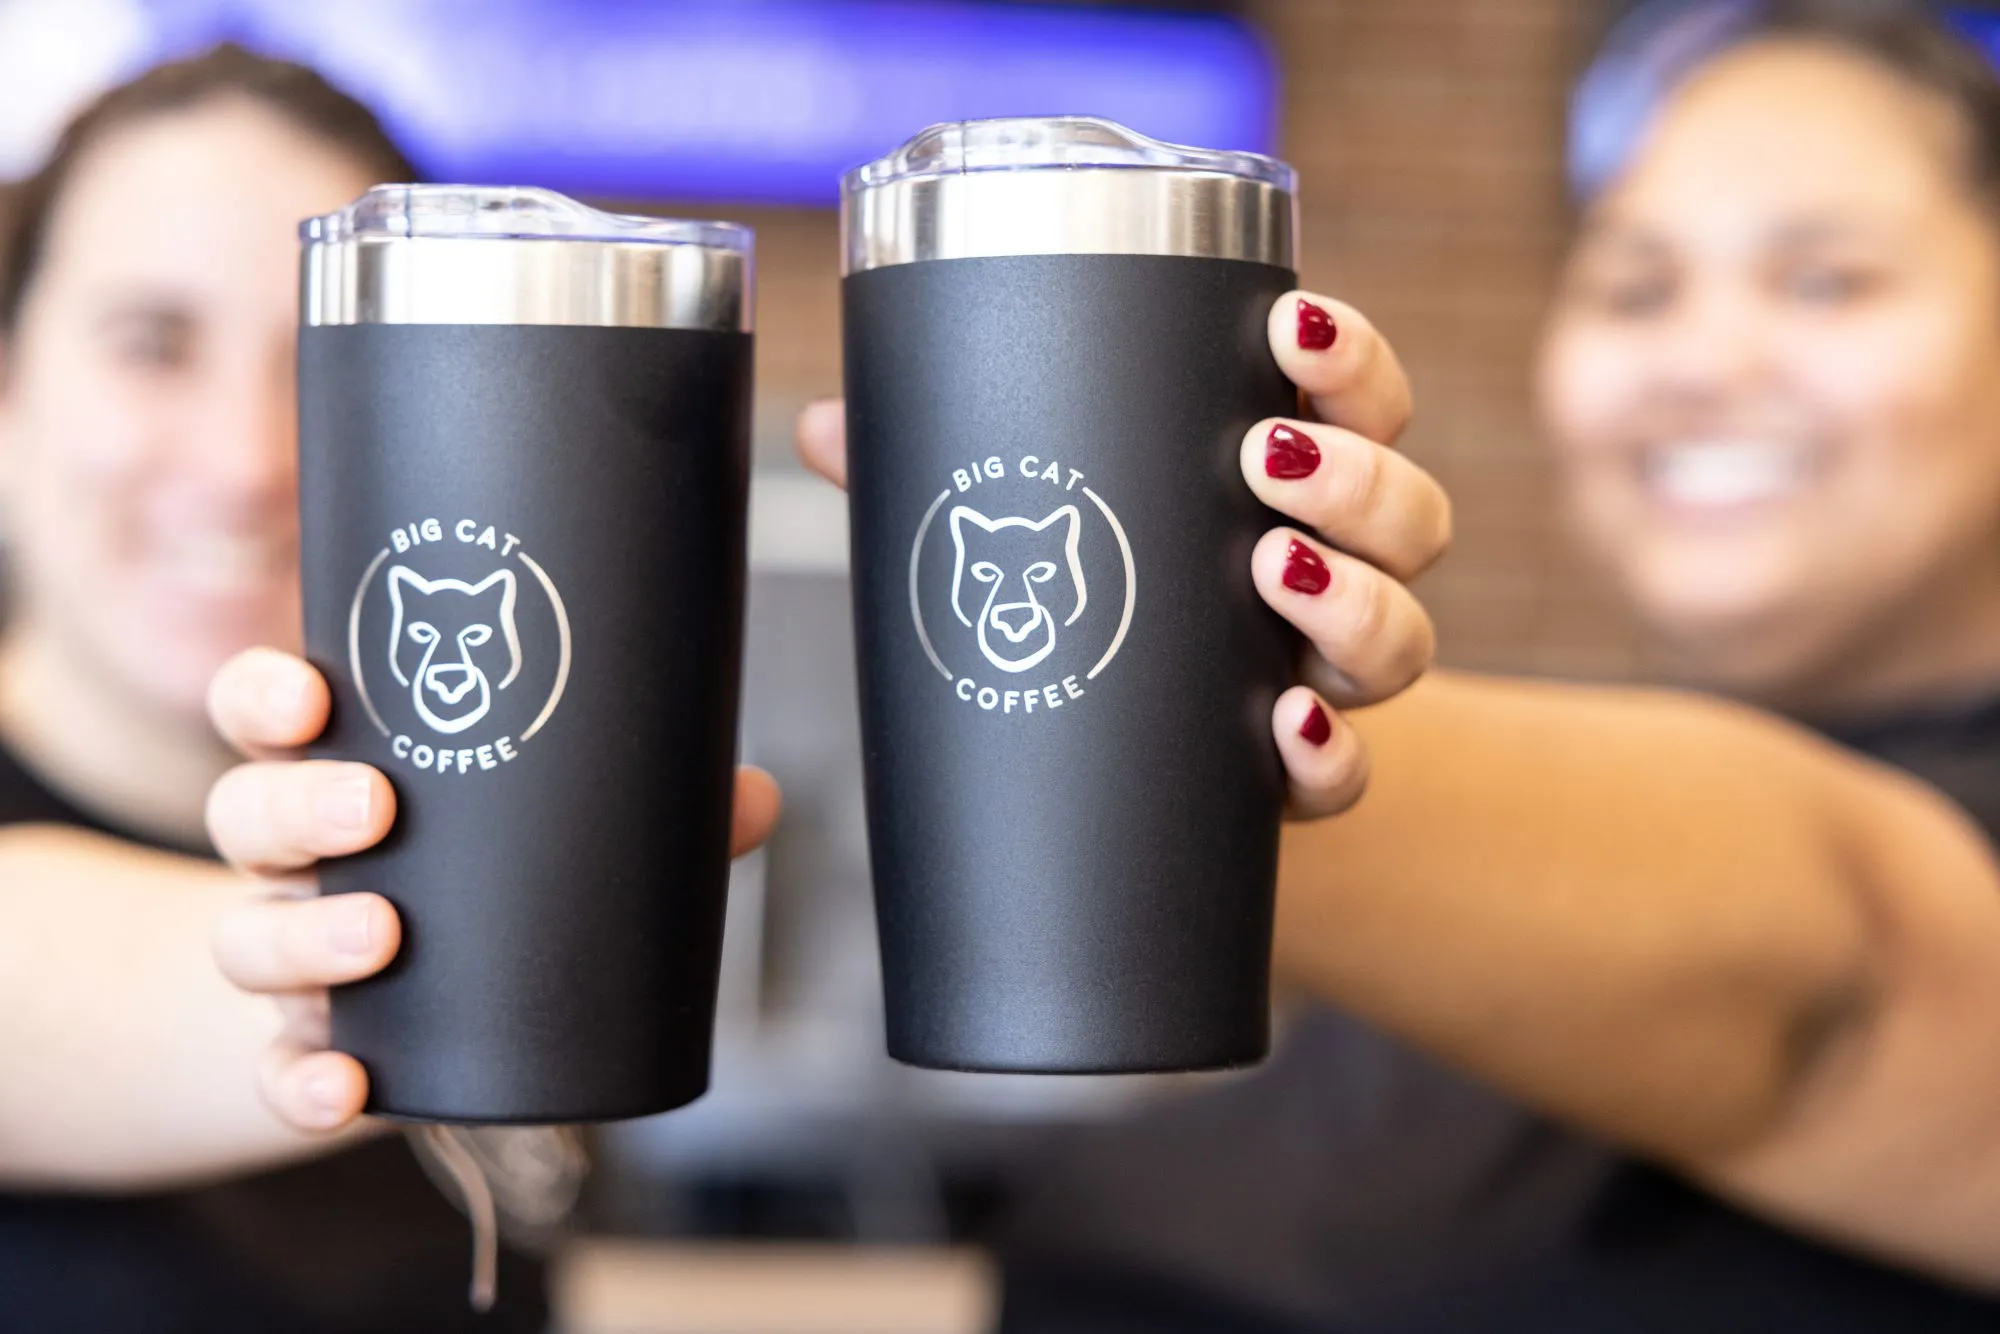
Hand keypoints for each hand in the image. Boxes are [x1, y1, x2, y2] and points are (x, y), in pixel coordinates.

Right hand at [200, 647, 781, 1132]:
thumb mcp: (548, 841)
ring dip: (305, 938)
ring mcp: (288, 958)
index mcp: (341, 775)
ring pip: (247, 939)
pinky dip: (302, 1083)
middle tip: (374, 808)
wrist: (406, 1022)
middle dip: (299, 806)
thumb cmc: (480, 893)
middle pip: (244, 815)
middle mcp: (296, 863)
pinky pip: (277, 1071)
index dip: (269, 696)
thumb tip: (753, 794)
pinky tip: (346, 1086)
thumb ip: (650, 816)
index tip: (311, 695)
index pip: (267, 715)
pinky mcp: (301, 1051)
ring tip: (379, 936)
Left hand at [795, 289, 1445, 818]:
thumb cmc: (1088, 608)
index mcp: (1282, 483)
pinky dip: (1328, 752)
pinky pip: (1349, 771)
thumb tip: (827, 426)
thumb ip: (949, 472)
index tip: (1288, 325)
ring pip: (1405, 634)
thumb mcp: (1028, 531)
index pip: (1357, 401)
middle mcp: (1330, 570)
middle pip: (1409, 511)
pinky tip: (1284, 725)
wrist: (1127, 775)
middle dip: (1356, 475)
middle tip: (1263, 458)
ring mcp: (1325, 676)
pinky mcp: (1302, 778)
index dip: (1347, 358)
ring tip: (1271, 570)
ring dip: (1357, 598)